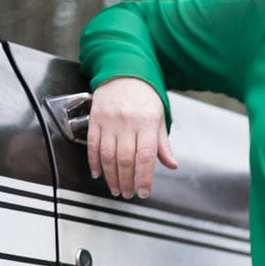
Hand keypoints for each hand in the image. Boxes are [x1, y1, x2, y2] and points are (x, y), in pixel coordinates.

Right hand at [87, 76, 178, 198]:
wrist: (123, 71)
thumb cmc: (144, 96)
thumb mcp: (159, 119)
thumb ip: (163, 144)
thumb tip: (171, 165)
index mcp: (147, 124)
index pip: (146, 157)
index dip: (144, 178)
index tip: (143, 192)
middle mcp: (127, 123)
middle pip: (126, 159)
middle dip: (126, 182)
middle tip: (127, 194)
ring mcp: (109, 121)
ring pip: (107, 155)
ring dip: (111, 176)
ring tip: (115, 188)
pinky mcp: (95, 119)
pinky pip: (92, 144)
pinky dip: (93, 162)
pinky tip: (98, 173)